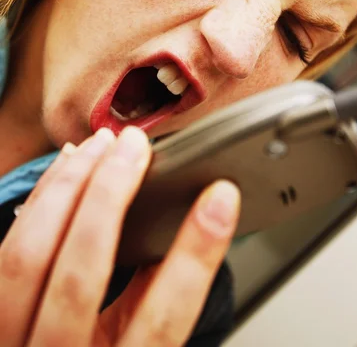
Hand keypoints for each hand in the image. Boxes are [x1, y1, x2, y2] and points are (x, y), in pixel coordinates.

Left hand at [0, 126, 239, 345]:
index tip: (220, 196)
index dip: (196, 254)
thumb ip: (156, 297)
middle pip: (79, 277)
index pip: (163, 319)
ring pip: (28, 256)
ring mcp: (13, 340)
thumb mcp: (136, 344)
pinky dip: (40, 197)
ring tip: (99, 146)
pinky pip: (6, 248)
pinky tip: (65, 167)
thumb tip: (184, 222)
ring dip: (66, 187)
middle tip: (134, 146)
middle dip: (108, 196)